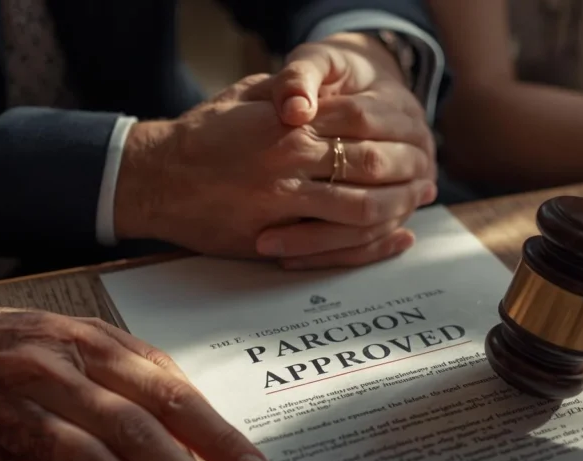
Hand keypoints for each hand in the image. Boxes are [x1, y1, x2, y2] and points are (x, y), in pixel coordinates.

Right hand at [114, 74, 435, 268]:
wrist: (154, 178)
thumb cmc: (200, 135)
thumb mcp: (245, 98)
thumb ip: (289, 95)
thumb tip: (327, 94)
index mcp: (288, 123)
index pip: (361, 124)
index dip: (396, 132)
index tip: (415, 137)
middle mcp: (289, 160)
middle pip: (371, 166)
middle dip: (406, 171)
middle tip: (428, 176)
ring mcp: (282, 202)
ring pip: (361, 208)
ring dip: (397, 207)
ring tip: (416, 205)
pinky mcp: (272, 236)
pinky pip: (335, 244)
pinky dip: (372, 244)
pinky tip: (397, 238)